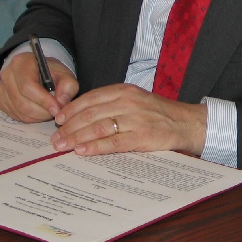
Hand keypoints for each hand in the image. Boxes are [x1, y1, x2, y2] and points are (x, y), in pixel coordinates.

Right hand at [0, 53, 77, 122]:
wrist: (38, 71)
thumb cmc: (52, 72)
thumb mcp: (65, 74)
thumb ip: (68, 86)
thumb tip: (61, 102)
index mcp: (22, 62)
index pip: (28, 86)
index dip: (43, 100)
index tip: (57, 109)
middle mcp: (8, 75)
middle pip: (22, 101)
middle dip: (42, 111)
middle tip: (56, 113)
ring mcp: (2, 89)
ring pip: (19, 110)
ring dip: (37, 116)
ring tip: (50, 112)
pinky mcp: (2, 101)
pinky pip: (15, 115)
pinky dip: (30, 118)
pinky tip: (40, 113)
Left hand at [50, 84, 206, 156]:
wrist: (186, 123)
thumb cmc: (157, 113)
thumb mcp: (134, 99)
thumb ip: (111, 103)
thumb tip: (81, 115)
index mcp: (124, 90)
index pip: (90, 98)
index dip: (71, 110)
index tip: (58, 120)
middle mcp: (128, 102)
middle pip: (90, 114)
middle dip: (69, 127)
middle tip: (55, 139)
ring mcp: (135, 119)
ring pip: (98, 128)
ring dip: (76, 138)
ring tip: (62, 147)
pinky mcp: (142, 137)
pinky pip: (113, 143)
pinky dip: (95, 147)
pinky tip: (83, 151)